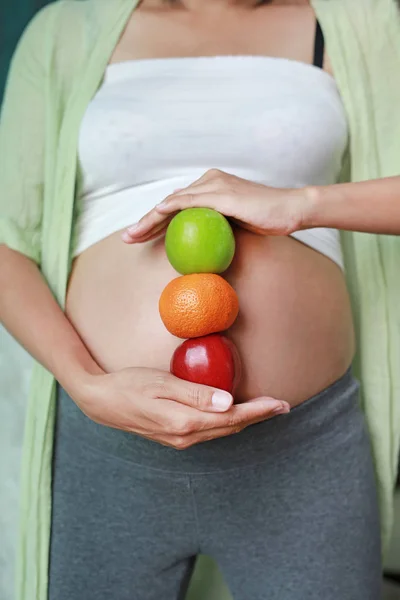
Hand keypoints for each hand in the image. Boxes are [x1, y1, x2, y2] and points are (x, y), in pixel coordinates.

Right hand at [74, 367, 289, 449]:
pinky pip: (209, 432)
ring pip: (221, 432)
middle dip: (258, 417)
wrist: (101, 402)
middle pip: (231, 428)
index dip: (258, 411)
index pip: (232, 418)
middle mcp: (185, 437)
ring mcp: (179, 440)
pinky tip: (233, 414)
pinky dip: (227, 423)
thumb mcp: (161, 384)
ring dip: (245, 421)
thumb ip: (195, 393)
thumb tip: (228, 403)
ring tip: (264, 410)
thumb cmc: (129, 385)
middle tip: (281, 406)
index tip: (280, 403)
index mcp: (184, 423)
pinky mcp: (174, 438)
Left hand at [122, 169, 312, 243]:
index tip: (140, 237)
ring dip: (149, 218)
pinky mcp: (222, 194)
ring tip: (132, 234)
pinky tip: (155, 216)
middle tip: (128, 237)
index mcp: (211, 185)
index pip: (177, 205)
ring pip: (173, 202)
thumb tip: (198, 242)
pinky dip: (170, 208)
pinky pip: (190, 202)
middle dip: (145, 221)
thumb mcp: (236, 222)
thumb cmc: (267, 218)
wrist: (290, 209)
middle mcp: (209, 181)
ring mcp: (215, 185)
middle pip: (169, 203)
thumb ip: (215, 225)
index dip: (155, 221)